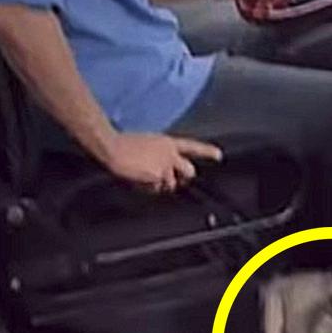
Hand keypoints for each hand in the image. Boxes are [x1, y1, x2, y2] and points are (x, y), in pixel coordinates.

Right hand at [99, 133, 222, 193]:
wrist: (112, 146)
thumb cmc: (123, 144)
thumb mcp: (148, 144)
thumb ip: (160, 155)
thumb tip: (162, 171)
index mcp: (168, 143)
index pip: (192, 147)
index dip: (206, 151)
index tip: (219, 155)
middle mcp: (171, 154)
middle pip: (189, 171)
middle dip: (182, 178)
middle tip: (170, 180)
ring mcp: (165, 165)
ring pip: (170, 184)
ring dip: (159, 185)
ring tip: (141, 175)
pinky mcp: (158, 175)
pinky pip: (156, 189)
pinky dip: (147, 188)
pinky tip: (137, 179)